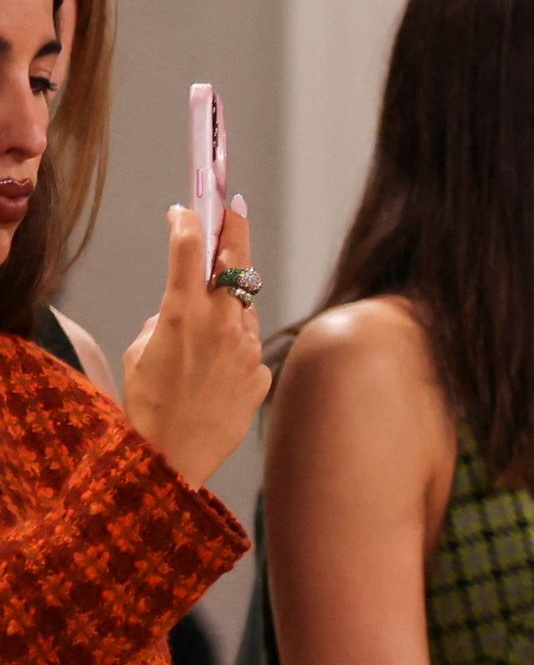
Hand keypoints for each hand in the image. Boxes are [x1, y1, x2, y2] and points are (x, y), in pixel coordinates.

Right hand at [115, 196, 267, 488]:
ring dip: (227, 304)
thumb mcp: (140, 352)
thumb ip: (166, 320)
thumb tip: (183, 311)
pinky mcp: (262, 371)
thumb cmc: (146, 404)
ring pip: (242, 310)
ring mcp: (248, 346)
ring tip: (203, 328)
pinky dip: (232, 349)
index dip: (188, 224)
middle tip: (233, 208)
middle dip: (233, 232)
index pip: (190, 251)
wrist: (174, 456)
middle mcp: (222, 323)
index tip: (186, 211)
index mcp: (182, 313)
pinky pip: (247, 347)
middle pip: (235, 265)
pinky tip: (212, 373)